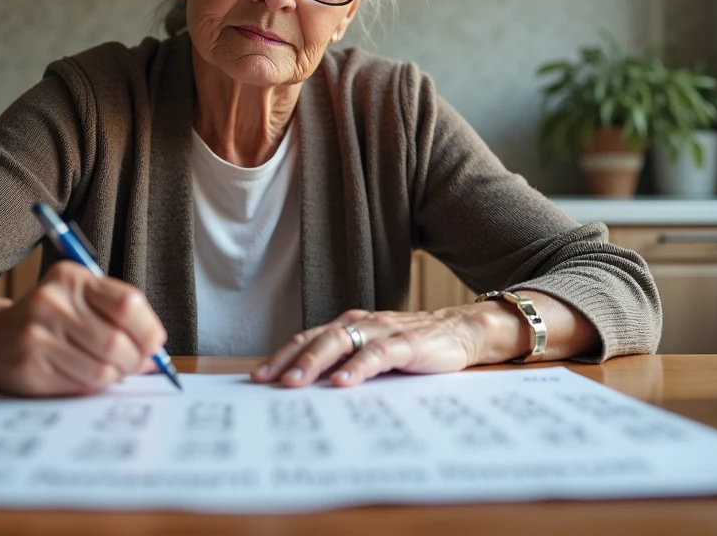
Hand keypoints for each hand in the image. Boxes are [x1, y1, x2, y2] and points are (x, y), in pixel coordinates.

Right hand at [0, 261, 165, 396]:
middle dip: (135, 359)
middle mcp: (53, 302)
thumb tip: (155, 354)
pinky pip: (82, 383)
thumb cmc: (48, 320)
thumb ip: (117, 318)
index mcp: (71, 278)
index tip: (153, 343)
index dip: (148, 329)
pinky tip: (87, 375)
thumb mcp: (79, 301)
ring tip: (109, 368)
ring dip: (116, 374)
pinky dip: (95, 384)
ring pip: (103, 367)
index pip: (127, 303)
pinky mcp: (31, 365)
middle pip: (117, 340)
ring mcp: (39, 334)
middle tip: (134, 363)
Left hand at [251, 304, 528, 387]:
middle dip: (288, 361)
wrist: (460, 331)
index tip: (257, 377)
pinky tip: (342, 382)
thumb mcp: (373, 354)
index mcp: (348, 326)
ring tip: (294, 382)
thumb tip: (309, 391)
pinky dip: (357, 368)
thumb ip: (346, 364)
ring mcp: (382, 331)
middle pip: (316, 339)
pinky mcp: (406, 343)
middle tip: (266, 381)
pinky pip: (377, 354)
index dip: (281, 356)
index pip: (307, 339)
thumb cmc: (412, 346)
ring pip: (340, 342)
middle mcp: (360, 324)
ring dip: (314, 363)